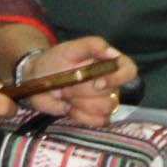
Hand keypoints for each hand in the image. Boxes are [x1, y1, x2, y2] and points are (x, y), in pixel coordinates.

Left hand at [11, 35, 136, 127]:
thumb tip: (112, 53)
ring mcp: (103, 100)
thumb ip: (92, 45)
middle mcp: (111, 83)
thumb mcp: (70, 48)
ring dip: (81, 103)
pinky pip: (98, 121)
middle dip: (84, 92)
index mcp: (109, 64)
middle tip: (66, 84)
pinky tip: (70, 107)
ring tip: (67, 94)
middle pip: (111, 95)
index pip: (129, 70)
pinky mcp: (93, 115)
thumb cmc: (55, 60)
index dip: (118, 78)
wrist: (37, 77)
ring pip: (105, 109)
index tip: (98, 82)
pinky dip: (81, 115)